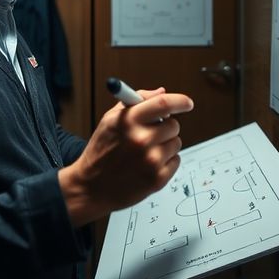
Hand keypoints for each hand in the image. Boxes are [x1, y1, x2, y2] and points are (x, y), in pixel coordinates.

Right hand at [58, 87, 193, 226]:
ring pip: (176, 143)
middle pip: (174, 125)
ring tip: (145, 153)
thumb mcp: (111, 119)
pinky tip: (147, 166)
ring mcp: (151, 160)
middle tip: (149, 136)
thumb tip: (161, 92)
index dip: (180, 101)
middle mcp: (141, 139)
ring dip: (165, 145)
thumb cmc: (102, 150)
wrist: (91, 187)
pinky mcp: (157, 179)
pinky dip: (166, 162)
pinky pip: (176, 161)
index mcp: (129, 121)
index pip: (164, 103)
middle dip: (165, 128)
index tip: (187, 103)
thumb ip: (137, 102)